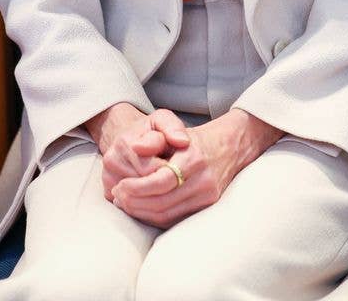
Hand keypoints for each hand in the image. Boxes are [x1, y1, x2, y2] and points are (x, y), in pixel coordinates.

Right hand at [86, 104, 189, 200]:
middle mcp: (112, 160)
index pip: (154, 169)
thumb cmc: (150, 132)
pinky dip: (145, 204)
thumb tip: (182, 141)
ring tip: (163, 180)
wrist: (129, 139)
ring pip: (139, 199)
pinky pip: (131, 208)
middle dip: (164, 184)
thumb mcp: (164, 121)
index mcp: (125, 142)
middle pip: (146, 186)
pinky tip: (153, 191)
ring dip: (156, 195)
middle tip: (174, 175)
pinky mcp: (108, 192)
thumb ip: (174, 127)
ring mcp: (108, 177)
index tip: (176, 165)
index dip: (170, 171)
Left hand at [111, 109, 281, 228]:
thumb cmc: (195, 137)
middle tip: (118, 196)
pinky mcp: (208, 206)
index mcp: (193, 158)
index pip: (161, 181)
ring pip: (168, 215)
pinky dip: (155, 217)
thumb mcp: (174, 128)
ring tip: (125, 203)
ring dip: (142, 212)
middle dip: (135, 202)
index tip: (120, 185)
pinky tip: (141, 209)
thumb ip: (154, 137)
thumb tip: (135, 147)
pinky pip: (176, 219)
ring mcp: (208, 196)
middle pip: (163, 202)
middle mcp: (203, 180)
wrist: (229, 146)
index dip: (137, 187)